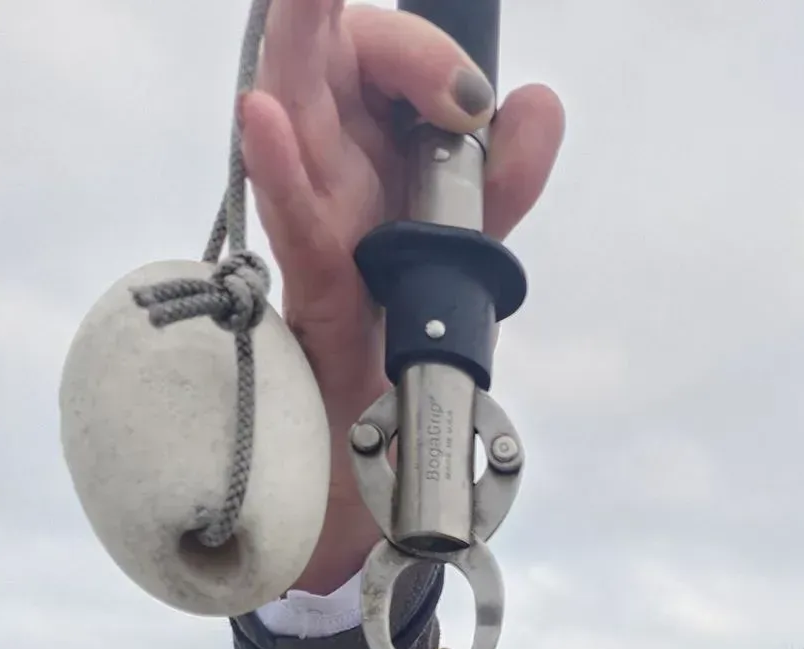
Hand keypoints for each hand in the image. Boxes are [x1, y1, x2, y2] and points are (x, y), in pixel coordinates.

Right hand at [239, 0, 565, 590]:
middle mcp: (329, 166)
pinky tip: (262, 119)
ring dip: (290, 45)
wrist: (375, 450)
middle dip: (335, 14)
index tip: (475, 107)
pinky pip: (290, 219)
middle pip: (324, 58)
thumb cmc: (400, 333)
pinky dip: (277, 169)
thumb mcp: (465, 247)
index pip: (379, 54)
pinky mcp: (310, 286)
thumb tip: (540, 103)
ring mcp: (313, 220)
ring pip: (289, 111)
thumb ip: (501, 177)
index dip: (424, 57)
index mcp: (365, 144)